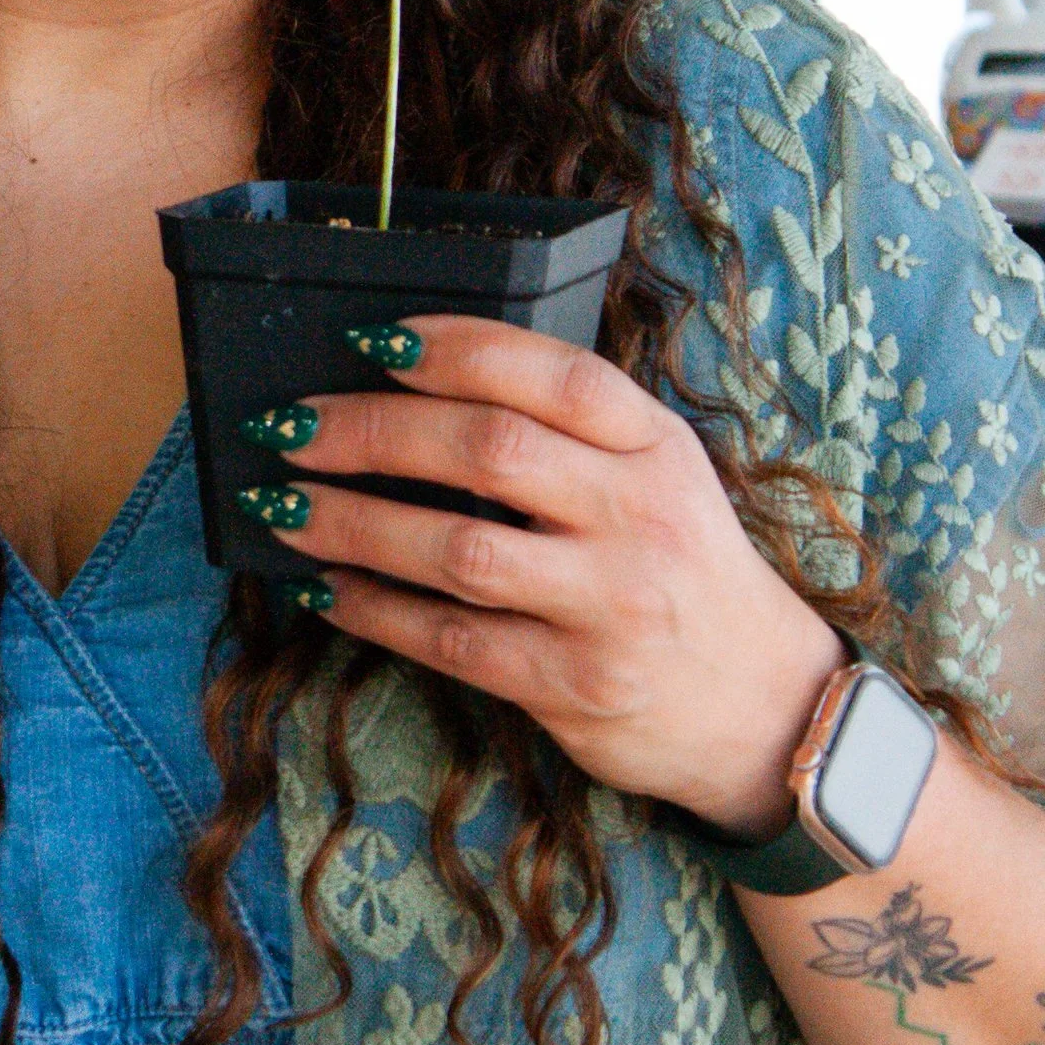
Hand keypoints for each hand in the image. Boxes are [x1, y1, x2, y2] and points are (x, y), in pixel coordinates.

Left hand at [253, 316, 841, 831]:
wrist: (764, 705)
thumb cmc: (681, 571)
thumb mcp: (657, 478)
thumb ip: (570, 434)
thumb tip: (420, 390)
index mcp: (656, 448)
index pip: (555, 375)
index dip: (459, 349)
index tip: (373, 338)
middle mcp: (638, 518)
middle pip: (487, 451)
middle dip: (371, 431)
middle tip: (290, 424)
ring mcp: (608, 606)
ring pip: (456, 551)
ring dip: (351, 522)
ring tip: (279, 503)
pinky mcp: (575, 686)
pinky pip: (451, 640)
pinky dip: (376, 610)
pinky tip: (327, 587)